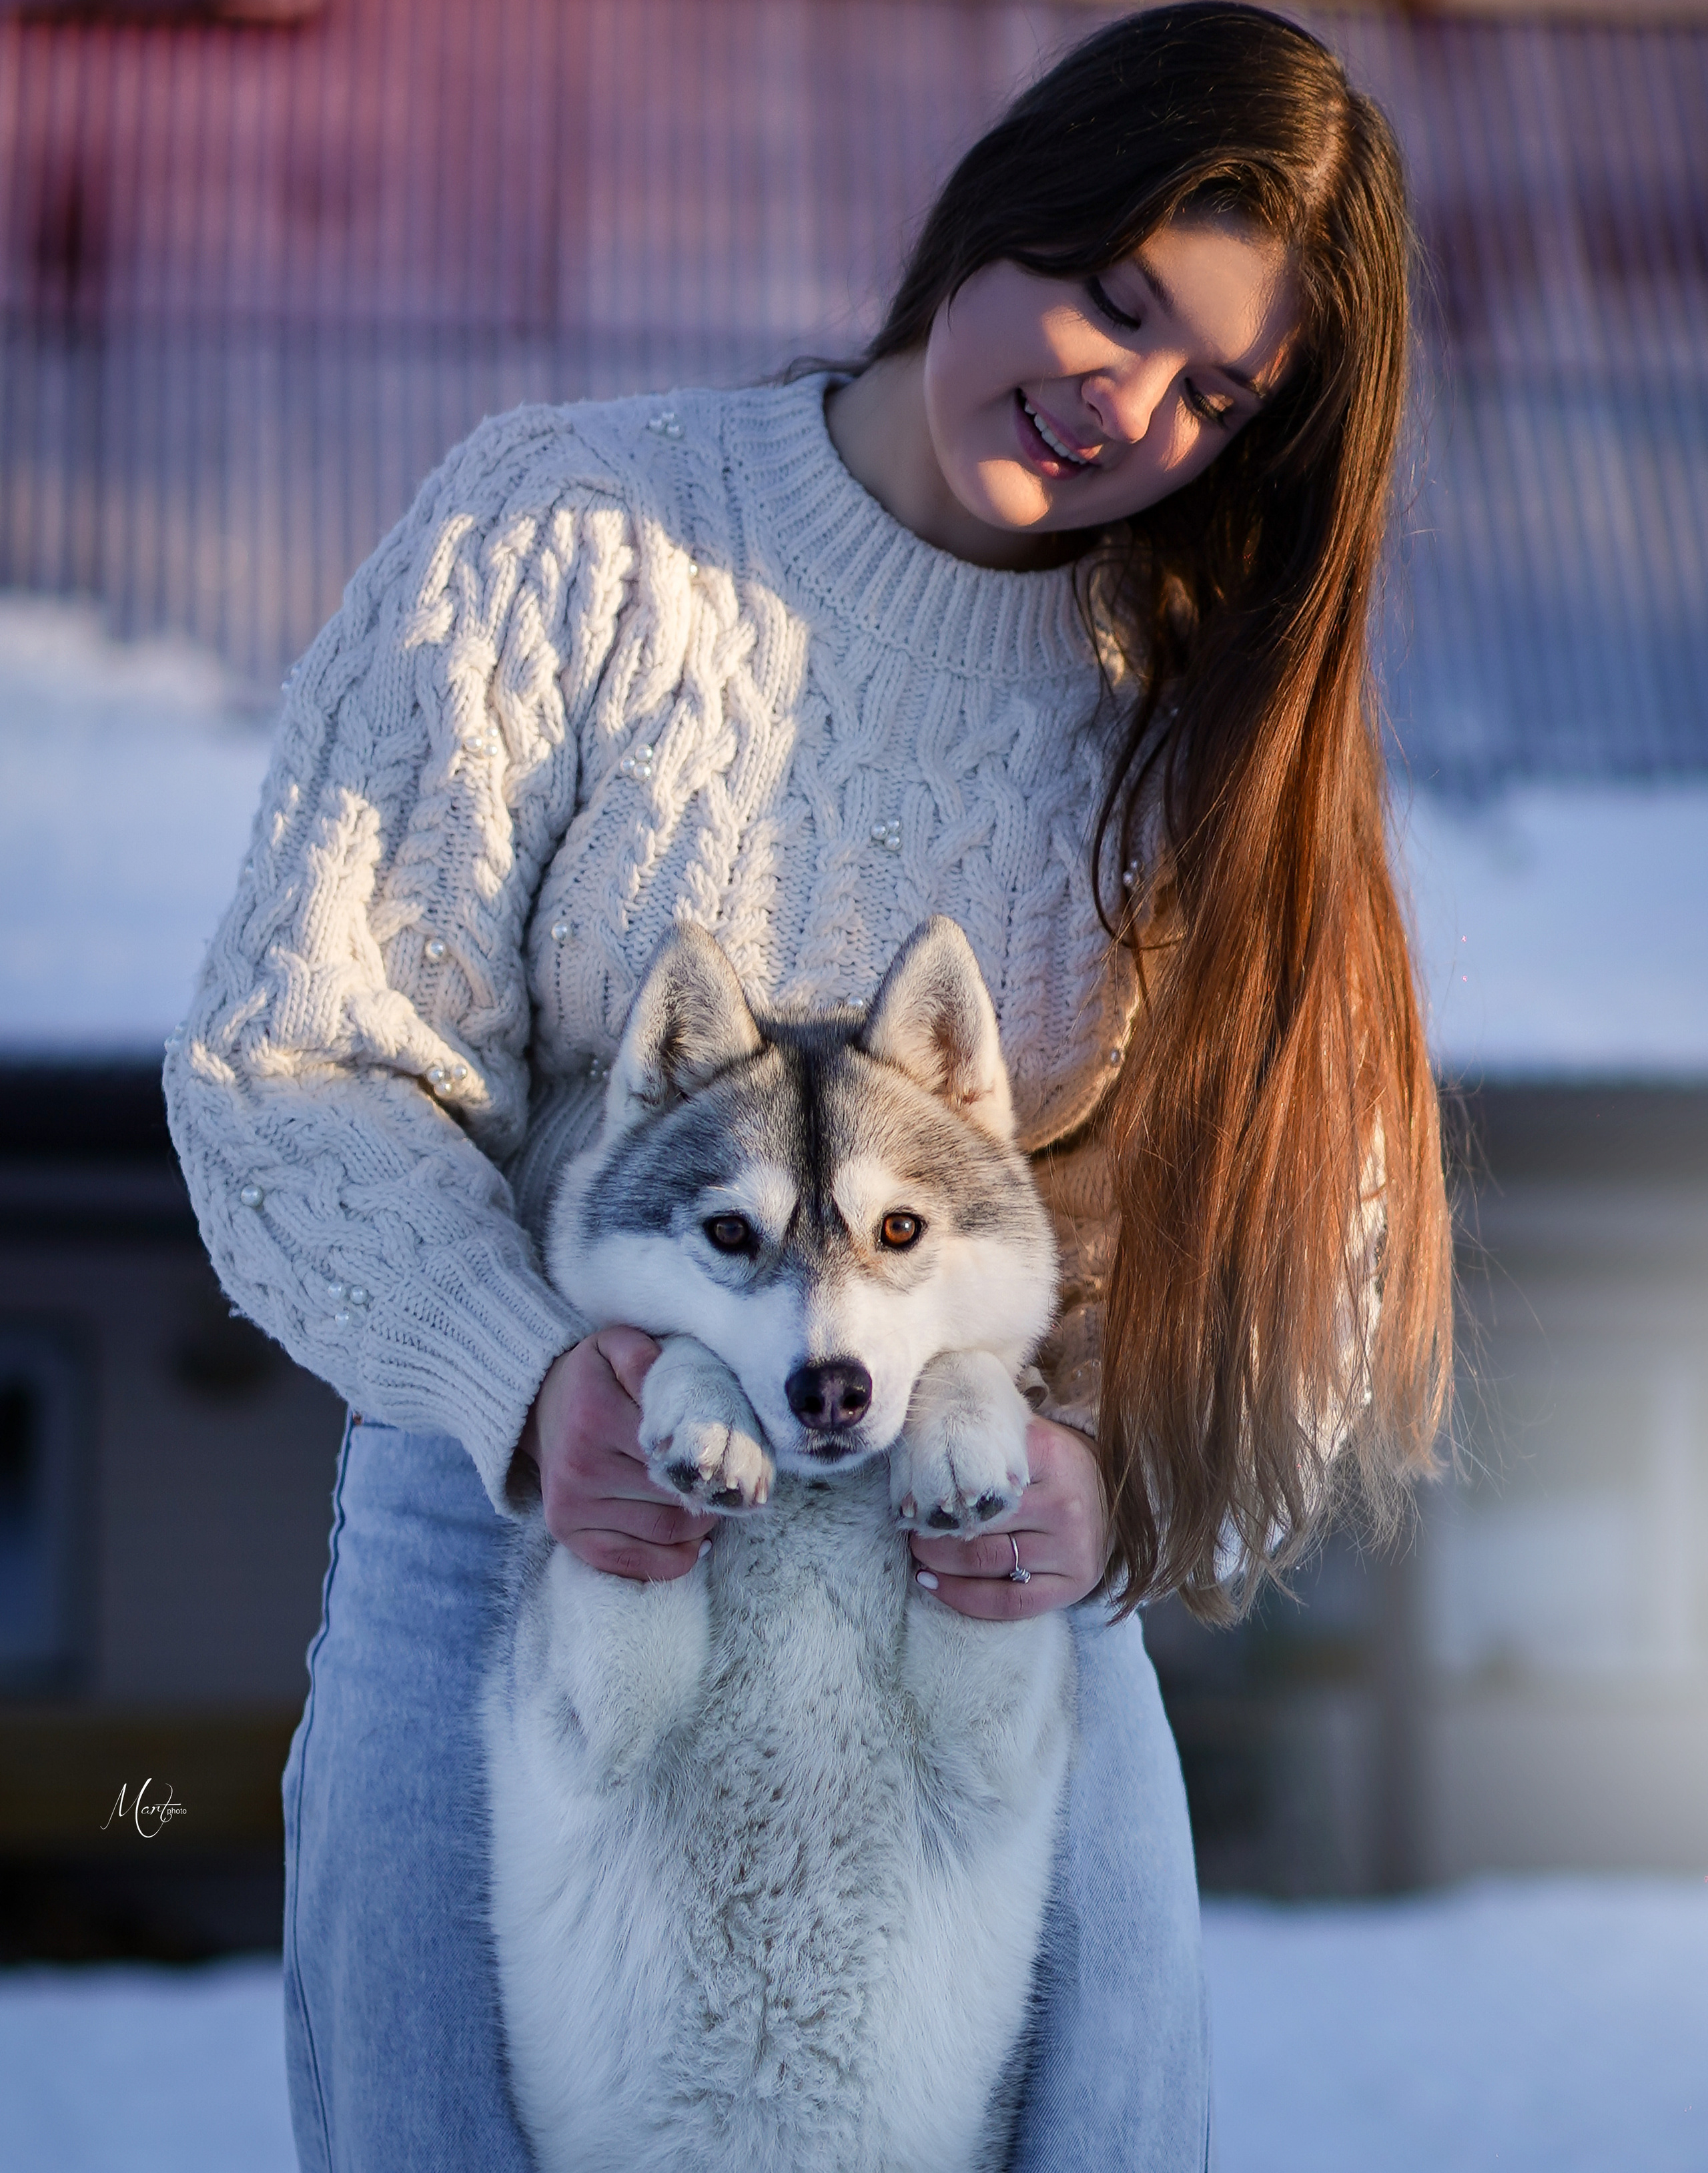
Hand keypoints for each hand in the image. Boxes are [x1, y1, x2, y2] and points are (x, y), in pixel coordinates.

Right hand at [515, 1328, 715, 1579]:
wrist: (540, 1408)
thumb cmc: (595, 1378)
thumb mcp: (618, 1346)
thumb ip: (647, 1358)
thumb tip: (674, 1392)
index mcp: (596, 1415)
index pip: (680, 1451)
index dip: (718, 1457)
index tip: (737, 1456)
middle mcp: (580, 1466)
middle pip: (678, 1496)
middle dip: (714, 1491)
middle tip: (729, 1481)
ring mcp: (571, 1507)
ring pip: (666, 1532)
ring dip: (702, 1524)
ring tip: (709, 1501)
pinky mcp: (568, 1534)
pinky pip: (635, 1564)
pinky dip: (675, 1560)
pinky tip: (693, 1541)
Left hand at [909, 1416, 1108, 1618]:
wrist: (1109, 1493)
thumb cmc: (1051, 1463)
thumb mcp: (1025, 1436)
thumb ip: (985, 1437)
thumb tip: (923, 1445)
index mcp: (1049, 1454)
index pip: (979, 1472)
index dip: (937, 1486)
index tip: (914, 1494)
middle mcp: (1064, 1502)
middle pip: (978, 1522)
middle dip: (932, 1529)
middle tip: (910, 1527)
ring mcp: (1072, 1547)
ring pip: (987, 1562)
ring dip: (938, 1561)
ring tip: (918, 1552)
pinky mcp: (1074, 1584)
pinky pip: (1008, 1601)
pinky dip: (962, 1597)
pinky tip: (932, 1584)